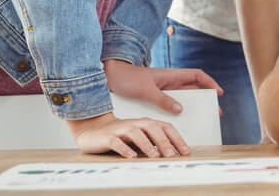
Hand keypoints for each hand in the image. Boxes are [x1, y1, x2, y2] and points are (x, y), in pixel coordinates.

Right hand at [66, 112, 188, 157]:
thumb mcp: (141, 138)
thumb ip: (154, 143)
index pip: (166, 127)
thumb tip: (173, 154)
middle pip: (153, 128)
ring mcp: (121, 129)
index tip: (185, 151)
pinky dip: (125, 148)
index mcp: (146, 123)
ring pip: (136, 132)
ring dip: (146, 144)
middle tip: (171, 155)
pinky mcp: (108, 137)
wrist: (93, 129)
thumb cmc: (120, 135)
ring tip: (154, 156)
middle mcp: (136, 124)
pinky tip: (132, 156)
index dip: (177, 138)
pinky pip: (116, 142)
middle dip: (163, 141)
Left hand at [103, 59, 223, 114]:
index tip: (218, 93)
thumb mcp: (145, 90)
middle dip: (206, 98)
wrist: (111, 77)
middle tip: (215, 111)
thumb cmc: (128, 79)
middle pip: (194, 88)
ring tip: (201, 118)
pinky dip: (179, 111)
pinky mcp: (156, 97)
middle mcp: (170, 82)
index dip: (209, 82)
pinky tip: (180, 121)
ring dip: (194, 106)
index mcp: (171, 75)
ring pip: (184, 97)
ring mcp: (164, 90)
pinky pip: (172, 104)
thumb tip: (180, 109)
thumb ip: (162, 100)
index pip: (197, 76)